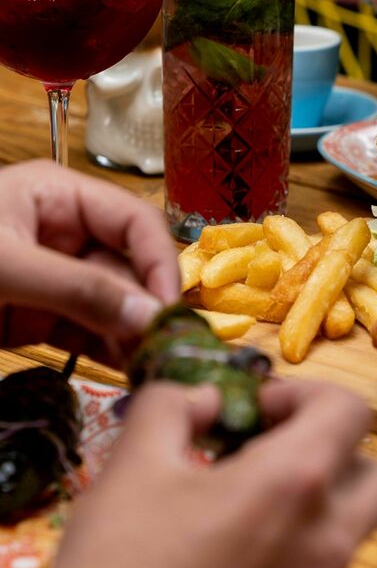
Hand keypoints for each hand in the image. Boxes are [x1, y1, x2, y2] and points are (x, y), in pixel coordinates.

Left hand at [0, 160, 179, 364]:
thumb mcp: (6, 266)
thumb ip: (79, 290)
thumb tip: (151, 316)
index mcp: (61, 197)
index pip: (134, 221)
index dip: (158, 261)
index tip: (168, 309)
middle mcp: (68, 233)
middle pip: (129, 266)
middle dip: (146, 305)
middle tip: (163, 350)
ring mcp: (57, 277)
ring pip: (114, 303)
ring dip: (133, 334)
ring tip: (151, 366)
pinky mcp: (41, 316)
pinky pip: (89, 329)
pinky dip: (109, 350)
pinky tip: (129, 369)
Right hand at [18, 379, 376, 567]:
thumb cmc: (120, 559)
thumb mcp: (135, 459)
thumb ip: (176, 403)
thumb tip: (210, 398)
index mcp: (294, 483)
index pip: (351, 410)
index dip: (307, 394)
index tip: (258, 410)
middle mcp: (328, 539)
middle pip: (374, 474)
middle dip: (331, 451)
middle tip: (271, 451)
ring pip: (356, 528)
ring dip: (321, 501)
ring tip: (255, 504)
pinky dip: (304, 550)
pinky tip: (245, 556)